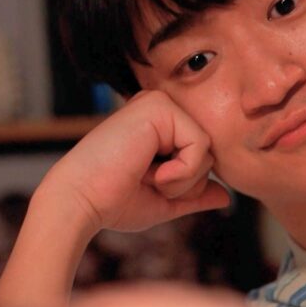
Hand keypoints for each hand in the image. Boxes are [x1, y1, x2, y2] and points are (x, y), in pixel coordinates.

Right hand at [41, 90, 230, 234]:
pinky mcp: (159, 106)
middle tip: (148, 184)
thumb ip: (194, 195)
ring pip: (208, 149)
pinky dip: (182, 172)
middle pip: (209, 152)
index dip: (185, 185)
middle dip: (187, 183)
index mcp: (157, 126)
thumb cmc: (111, 203)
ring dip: (183, 180)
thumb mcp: (162, 201)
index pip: (201, 156)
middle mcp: (159, 109)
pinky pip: (200, 146)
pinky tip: (151, 173)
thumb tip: (226, 196)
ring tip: (146, 178)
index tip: (148, 187)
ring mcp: (158, 103)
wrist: (79, 202)